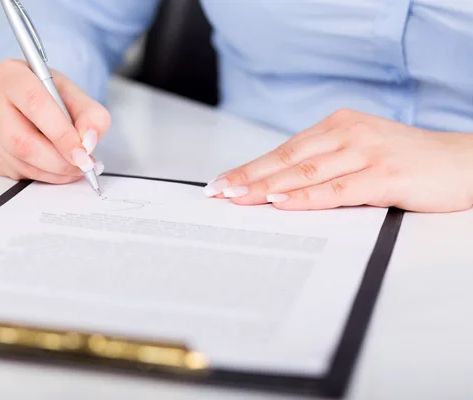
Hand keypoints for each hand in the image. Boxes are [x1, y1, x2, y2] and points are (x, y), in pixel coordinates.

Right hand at [0, 59, 110, 183]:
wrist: (26, 100)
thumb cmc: (49, 95)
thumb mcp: (76, 95)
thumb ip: (91, 115)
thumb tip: (89, 142)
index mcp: (12, 75)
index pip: (35, 104)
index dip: (61, 133)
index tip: (82, 152)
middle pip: (21, 141)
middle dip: (58, 161)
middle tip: (82, 166)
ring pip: (19, 161)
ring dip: (54, 172)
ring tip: (76, 168)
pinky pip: (17, 172)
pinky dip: (44, 176)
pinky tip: (58, 168)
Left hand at [204, 109, 472, 211]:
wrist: (462, 163)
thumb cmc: (404, 162)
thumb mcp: (358, 155)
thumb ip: (323, 167)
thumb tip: (276, 190)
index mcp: (338, 126)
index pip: (283, 151)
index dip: (249, 168)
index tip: (222, 183)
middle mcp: (349, 133)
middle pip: (287, 160)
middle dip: (248, 178)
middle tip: (219, 193)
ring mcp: (367, 151)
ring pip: (306, 173)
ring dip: (268, 188)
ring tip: (239, 199)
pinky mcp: (386, 174)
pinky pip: (338, 189)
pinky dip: (307, 197)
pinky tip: (283, 204)